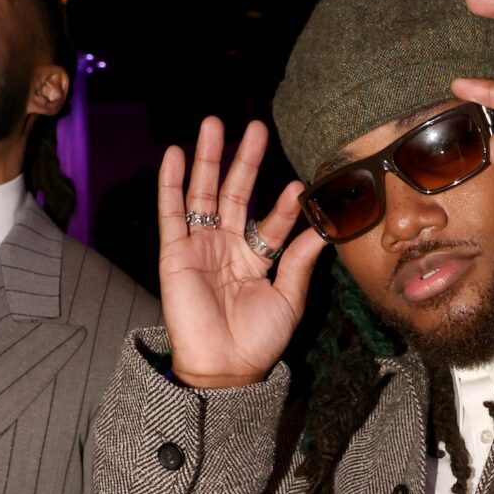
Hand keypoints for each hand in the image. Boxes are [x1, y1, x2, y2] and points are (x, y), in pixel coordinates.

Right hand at [158, 116, 325, 387]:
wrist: (226, 368)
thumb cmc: (258, 342)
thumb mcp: (288, 300)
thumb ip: (300, 263)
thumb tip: (322, 230)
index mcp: (255, 259)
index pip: (272, 222)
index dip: (284, 205)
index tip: (299, 184)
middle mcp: (227, 247)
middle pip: (236, 194)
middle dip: (244, 160)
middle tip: (255, 126)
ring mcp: (200, 247)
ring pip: (203, 194)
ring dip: (207, 159)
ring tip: (213, 124)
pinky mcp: (175, 254)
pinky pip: (171, 213)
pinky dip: (170, 183)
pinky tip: (174, 154)